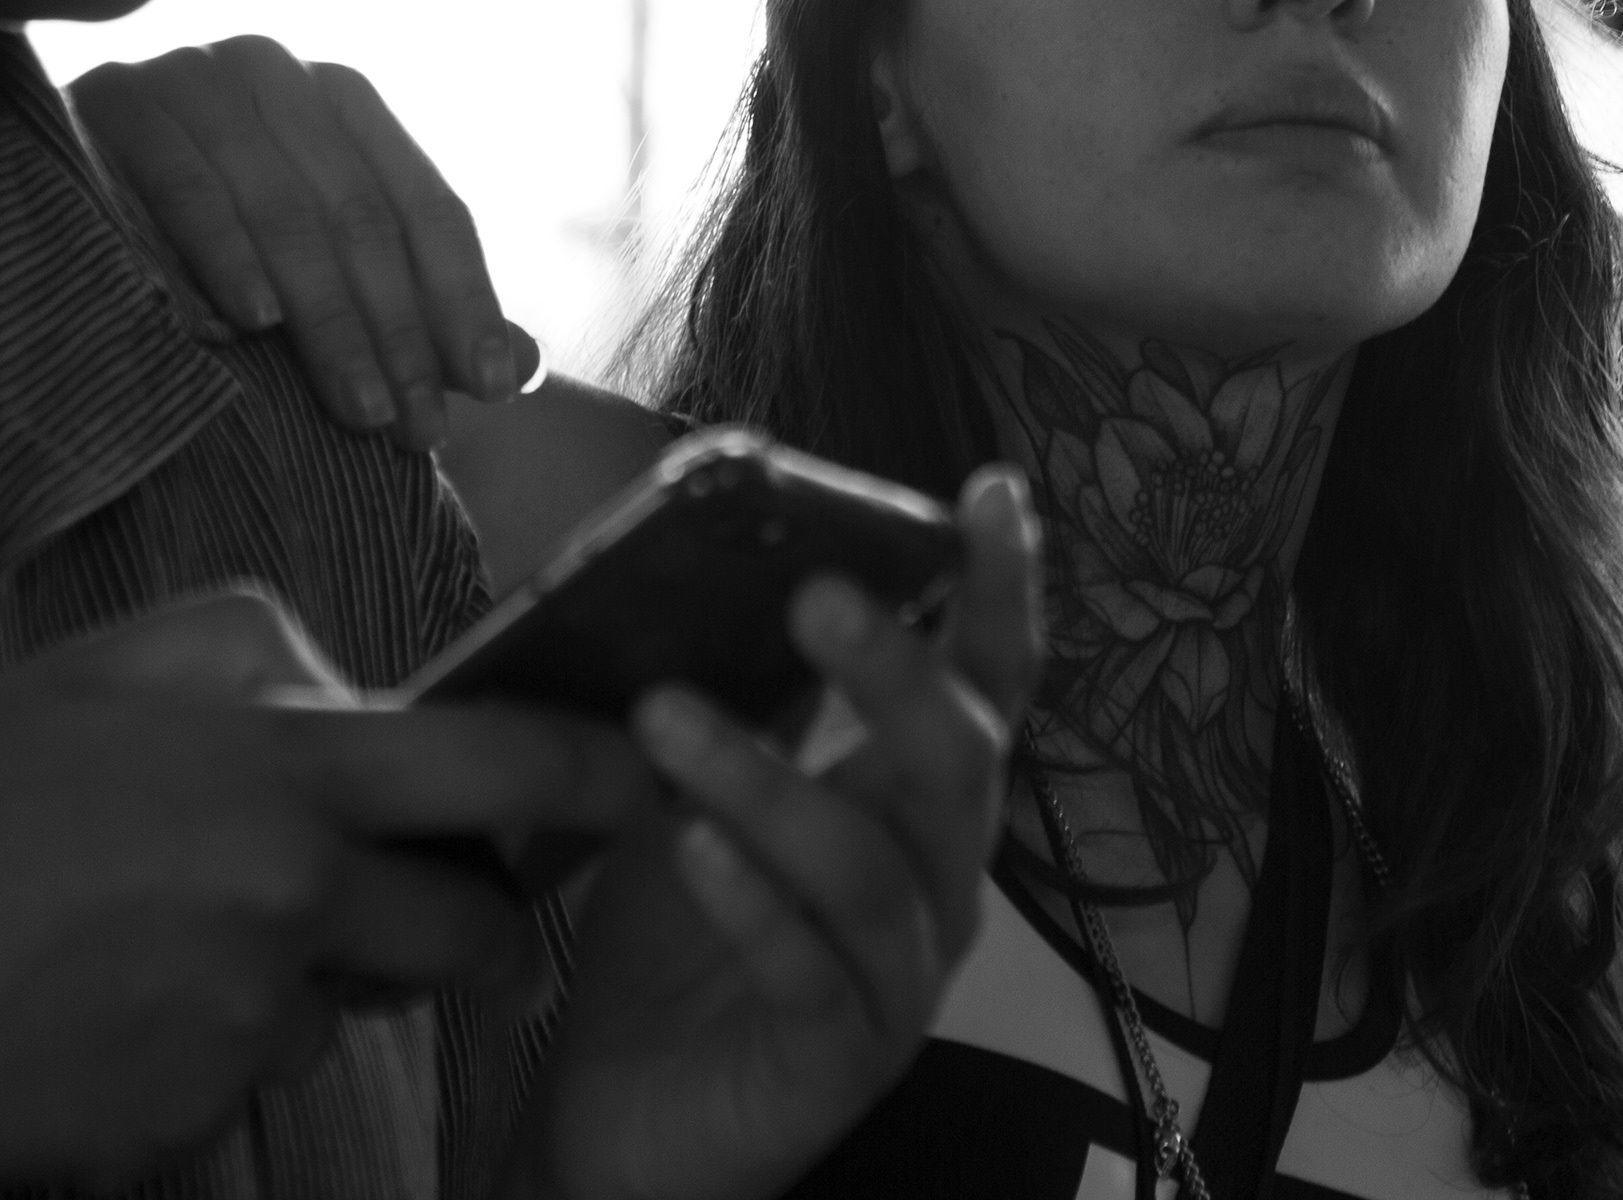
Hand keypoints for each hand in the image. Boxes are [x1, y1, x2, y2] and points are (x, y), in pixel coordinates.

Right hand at [0, 586, 654, 1194]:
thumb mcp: (119, 667)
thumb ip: (273, 657)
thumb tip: (366, 691)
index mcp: (288, 769)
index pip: (510, 767)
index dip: (605, 777)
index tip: (657, 777)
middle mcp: (293, 899)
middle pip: (478, 932)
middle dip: (495, 932)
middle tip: (475, 918)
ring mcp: (246, 1021)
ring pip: (353, 1010)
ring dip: (321, 985)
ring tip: (183, 942)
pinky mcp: (192, 1119)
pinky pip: (256, 1083)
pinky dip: (219, 1054)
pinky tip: (118, 1013)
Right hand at [72, 36, 532, 446]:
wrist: (49, 172)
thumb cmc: (205, 232)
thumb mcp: (312, 261)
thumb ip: (414, 306)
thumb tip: (520, 371)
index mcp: (342, 101)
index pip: (426, 206)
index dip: (463, 299)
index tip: (486, 389)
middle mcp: (275, 76)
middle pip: (359, 216)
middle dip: (393, 331)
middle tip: (412, 429)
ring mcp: (192, 78)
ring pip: (283, 209)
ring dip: (320, 315)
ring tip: (353, 405)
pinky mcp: (113, 101)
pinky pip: (178, 186)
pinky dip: (216, 257)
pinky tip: (241, 328)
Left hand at [525, 468, 1044, 1199]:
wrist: (622, 1129)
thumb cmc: (673, 948)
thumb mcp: (702, 794)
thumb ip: (749, 698)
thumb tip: (737, 554)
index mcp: (917, 807)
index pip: (988, 684)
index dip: (1000, 590)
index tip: (986, 493)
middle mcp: (936, 883)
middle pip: (960, 763)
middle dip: (900, 671)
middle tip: (817, 591)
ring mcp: (897, 976)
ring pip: (871, 865)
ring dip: (771, 783)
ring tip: (668, 717)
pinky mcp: (838, 1059)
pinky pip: (811, 971)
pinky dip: (753, 902)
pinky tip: (688, 845)